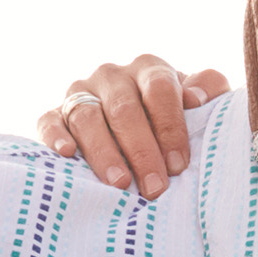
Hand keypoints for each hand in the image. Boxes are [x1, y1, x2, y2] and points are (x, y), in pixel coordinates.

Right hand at [36, 55, 229, 198]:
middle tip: (154, 188)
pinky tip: (66, 154)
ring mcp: (81, 93)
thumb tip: (198, 98)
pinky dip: (55, 136)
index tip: (178, 165)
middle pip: (124, 109)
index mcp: (149, 68)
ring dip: (103, 151)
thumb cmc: (172, 119)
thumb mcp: (198, 102)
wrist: (135, 126)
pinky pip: (49, 120)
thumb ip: (208, 90)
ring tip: (119, 183)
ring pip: (87, 117)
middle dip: (141, 150)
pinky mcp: (55, 113)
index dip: (169, 127)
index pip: (159, 90)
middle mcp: (112, 76)